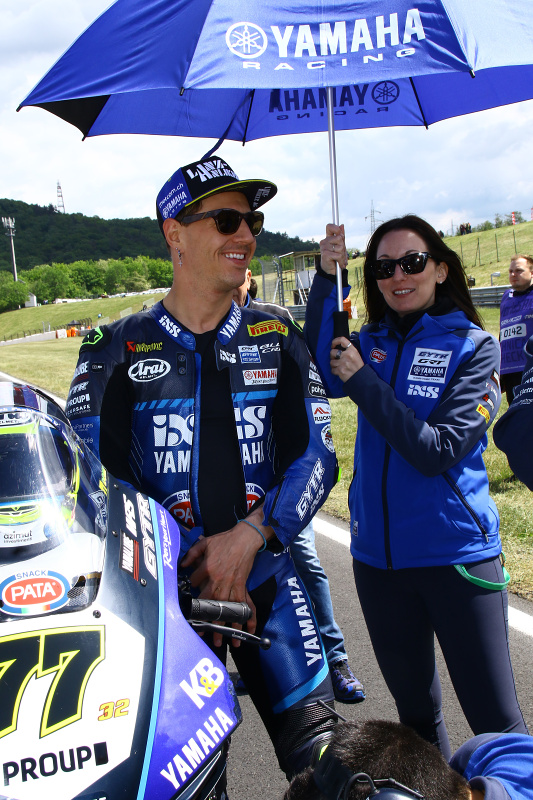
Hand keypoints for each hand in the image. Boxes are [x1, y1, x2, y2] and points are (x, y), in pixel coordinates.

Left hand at [180, 520, 267, 646]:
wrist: (245, 538)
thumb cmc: (224, 540)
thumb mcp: (204, 543)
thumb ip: (191, 554)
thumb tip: (181, 565)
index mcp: (207, 569)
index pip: (194, 584)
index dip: (191, 588)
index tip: (189, 594)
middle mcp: (218, 580)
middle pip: (209, 604)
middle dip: (206, 621)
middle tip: (202, 634)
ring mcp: (230, 585)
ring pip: (225, 608)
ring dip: (224, 625)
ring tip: (222, 641)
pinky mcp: (241, 585)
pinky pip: (242, 604)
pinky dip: (245, 617)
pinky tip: (245, 629)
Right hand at [319, 223, 347, 274]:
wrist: (331, 271)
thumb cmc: (336, 258)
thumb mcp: (340, 246)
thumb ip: (341, 236)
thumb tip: (342, 225)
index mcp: (328, 238)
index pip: (329, 226)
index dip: (336, 228)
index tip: (340, 234)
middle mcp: (324, 242)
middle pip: (340, 238)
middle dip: (343, 247)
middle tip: (341, 253)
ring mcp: (324, 248)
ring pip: (340, 247)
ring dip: (343, 255)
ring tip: (340, 259)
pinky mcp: (326, 254)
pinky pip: (339, 255)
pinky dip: (341, 261)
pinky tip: (339, 264)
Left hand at [330, 336, 363, 381]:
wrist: (361, 377)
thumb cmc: (358, 366)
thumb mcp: (356, 355)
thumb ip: (349, 350)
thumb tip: (338, 348)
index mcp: (352, 350)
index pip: (342, 340)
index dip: (335, 341)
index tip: (333, 345)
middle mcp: (347, 355)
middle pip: (332, 352)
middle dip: (332, 356)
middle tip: (336, 359)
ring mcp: (343, 363)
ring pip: (331, 362)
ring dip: (334, 364)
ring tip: (339, 366)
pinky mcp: (340, 370)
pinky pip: (332, 369)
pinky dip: (334, 371)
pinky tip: (339, 371)